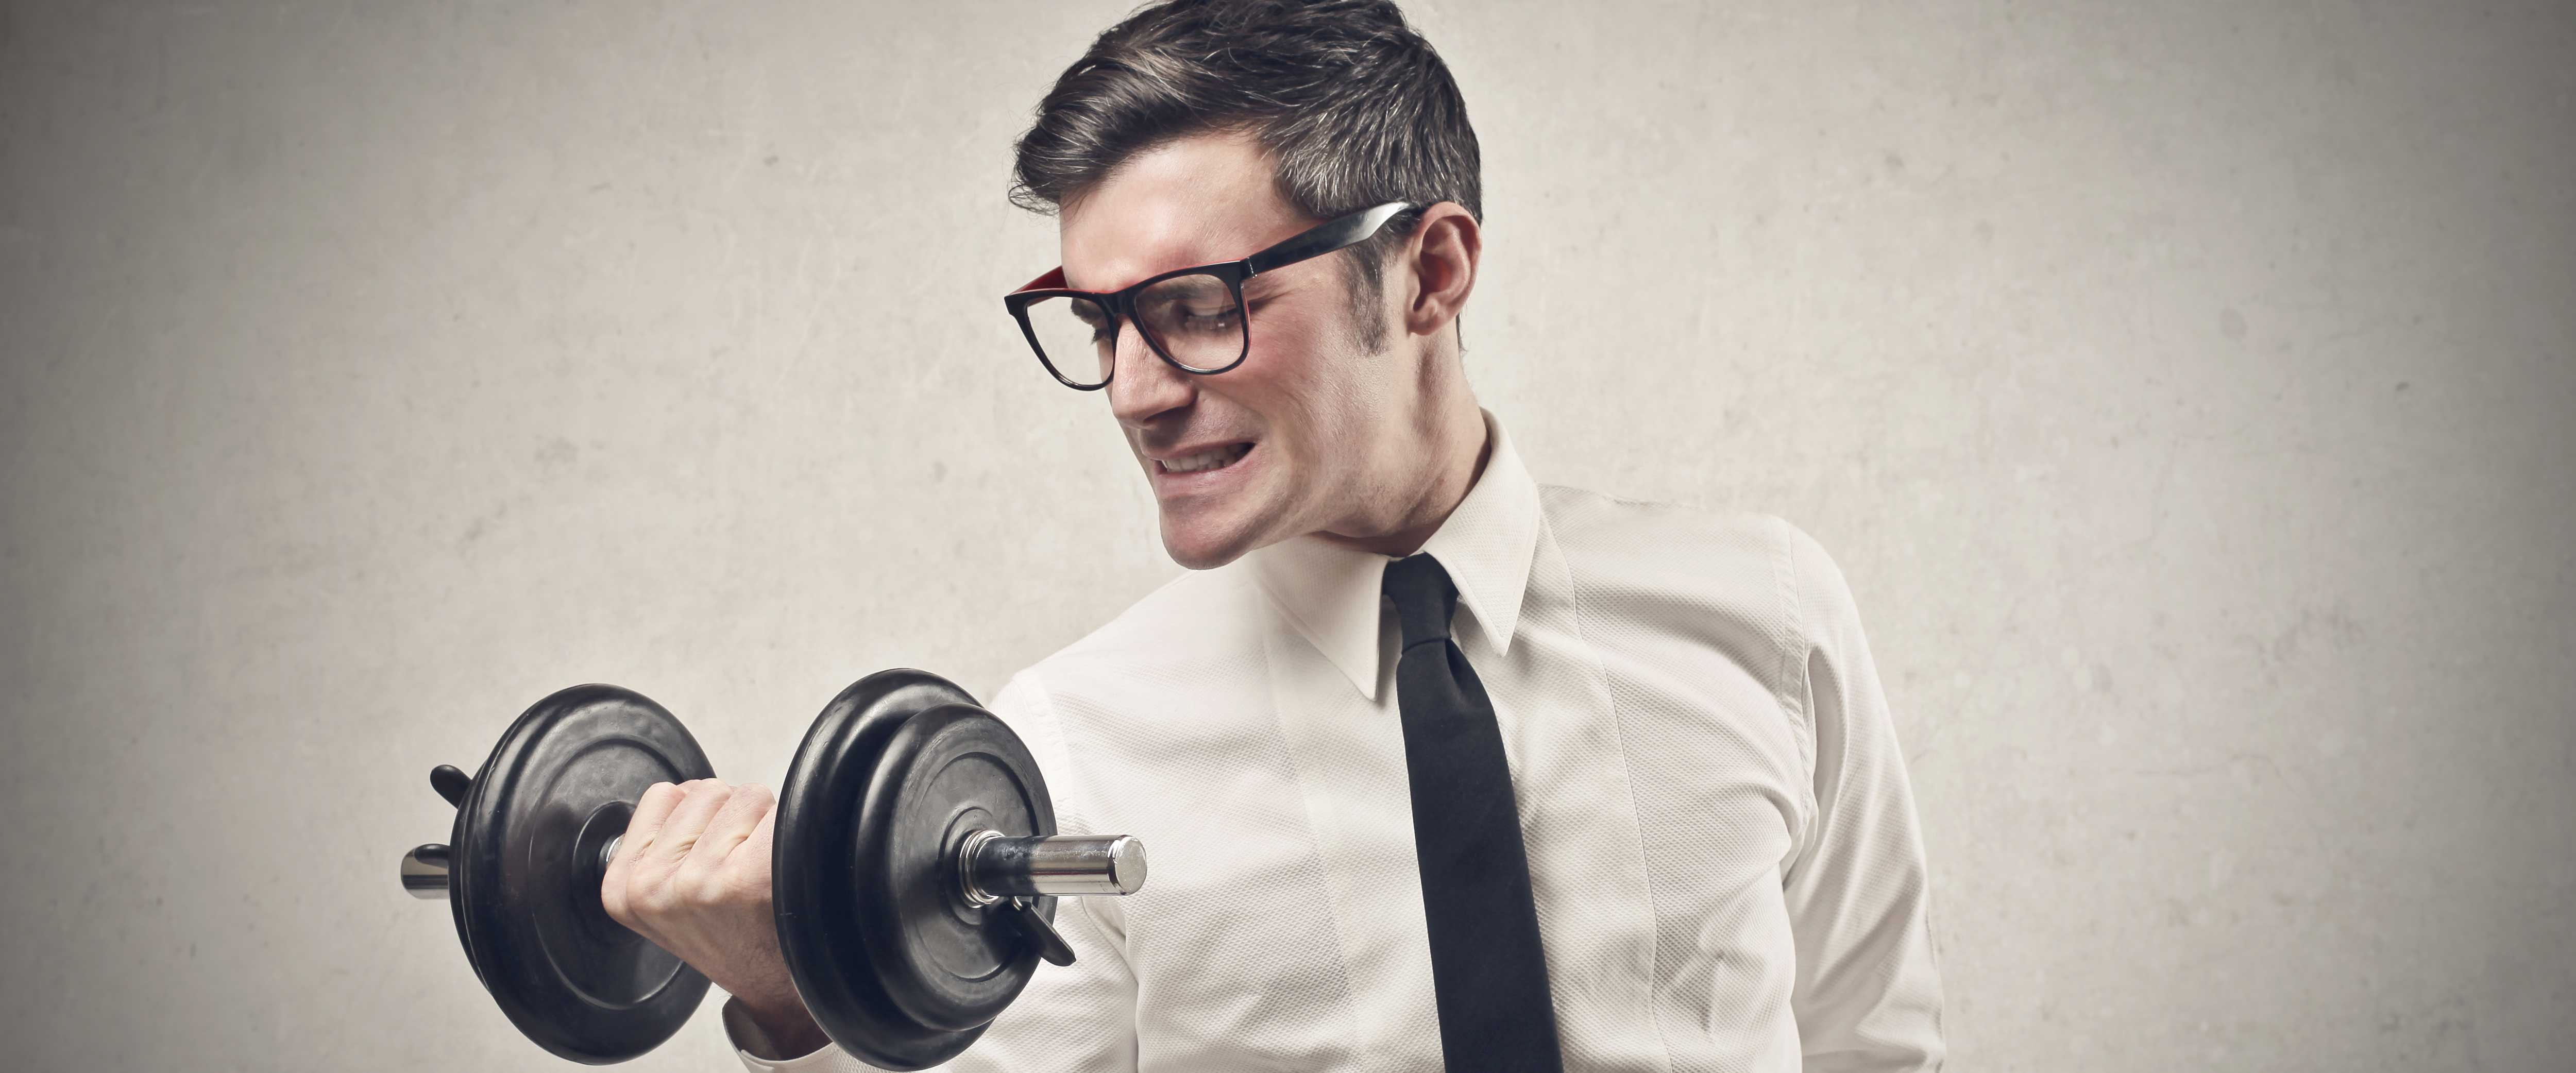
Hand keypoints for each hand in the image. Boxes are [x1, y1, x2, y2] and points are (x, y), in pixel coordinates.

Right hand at [601, 779, 830, 1057]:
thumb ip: (661, 841)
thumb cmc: (732, 934)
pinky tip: (778, 872)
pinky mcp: (744, 879)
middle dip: (731, 819)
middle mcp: (651, 887)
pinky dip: (789, 830)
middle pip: (705, 791)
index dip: (699, 818)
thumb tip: (682, 792)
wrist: (775, 985)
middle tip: (739, 871)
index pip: (663, 796)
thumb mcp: (665, 896)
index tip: (707, 862)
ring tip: (758, 873)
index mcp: (621, 888)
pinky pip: (776, 810)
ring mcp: (697, 882)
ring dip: (762, 824)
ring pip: (743, 795)